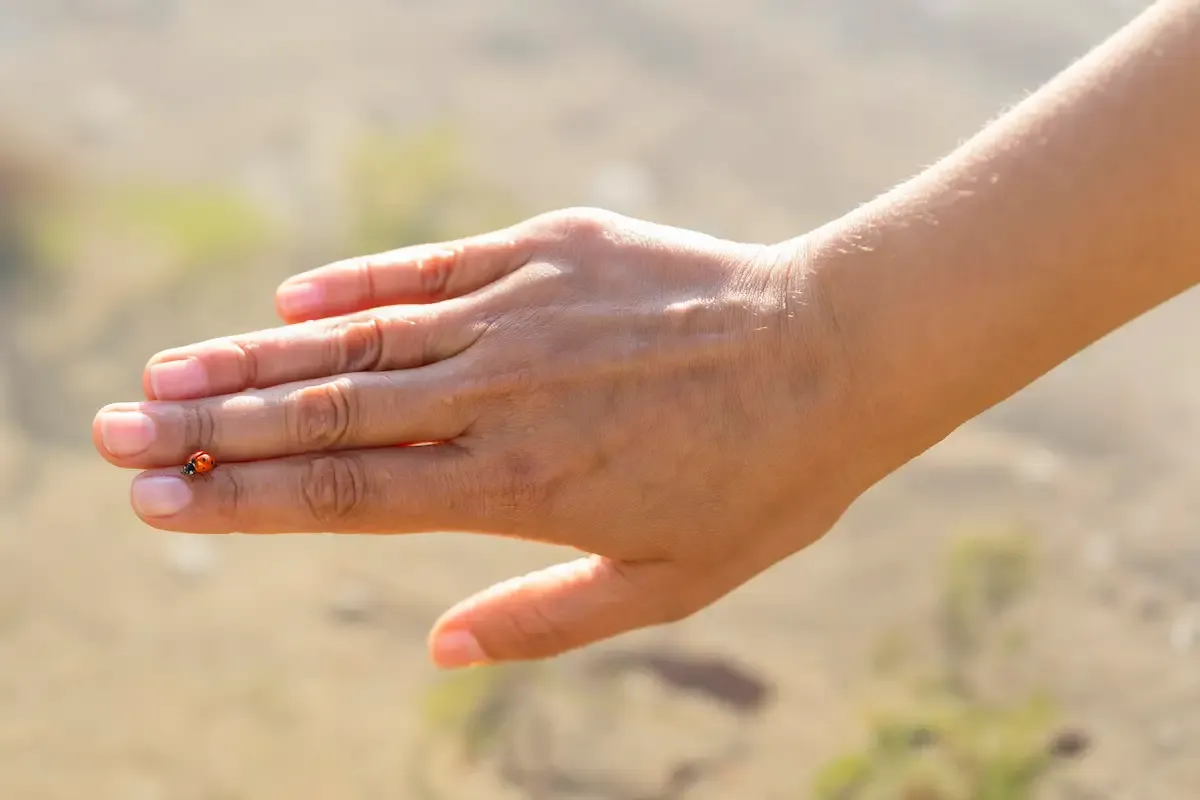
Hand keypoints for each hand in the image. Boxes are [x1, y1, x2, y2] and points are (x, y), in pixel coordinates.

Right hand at [93, 209, 875, 666]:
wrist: (837, 351)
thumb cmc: (759, 481)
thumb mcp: (665, 584)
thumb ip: (543, 618)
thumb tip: (436, 652)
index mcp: (517, 486)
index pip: (345, 497)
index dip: (240, 501)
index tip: (156, 500)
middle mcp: (498, 396)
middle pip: (324, 415)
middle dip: (208, 428)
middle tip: (110, 432)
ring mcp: (519, 312)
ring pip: (358, 340)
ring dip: (252, 358)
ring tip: (165, 371)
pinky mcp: (548, 248)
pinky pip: (431, 267)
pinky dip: (356, 284)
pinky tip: (290, 299)